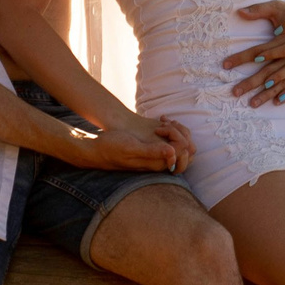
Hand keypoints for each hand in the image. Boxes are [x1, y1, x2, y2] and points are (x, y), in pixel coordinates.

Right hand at [68, 115, 194, 173]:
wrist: (97, 150)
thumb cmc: (112, 148)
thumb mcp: (131, 147)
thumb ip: (152, 152)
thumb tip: (172, 153)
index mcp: (157, 164)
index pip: (184, 152)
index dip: (179, 138)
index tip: (161, 128)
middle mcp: (160, 162)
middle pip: (186, 150)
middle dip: (180, 133)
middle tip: (164, 123)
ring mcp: (157, 156)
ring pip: (181, 144)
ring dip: (176, 130)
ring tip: (162, 121)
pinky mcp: (153, 150)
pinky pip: (172, 141)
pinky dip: (171, 129)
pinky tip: (160, 121)